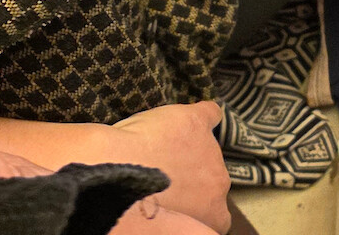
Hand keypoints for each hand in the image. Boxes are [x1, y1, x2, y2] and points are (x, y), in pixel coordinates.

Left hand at [94, 102, 232, 232]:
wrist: (118, 174)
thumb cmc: (134, 207)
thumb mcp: (163, 226)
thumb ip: (175, 222)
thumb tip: (160, 210)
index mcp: (214, 213)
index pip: (215, 214)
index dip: (195, 206)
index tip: (175, 203)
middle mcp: (220, 184)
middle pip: (208, 179)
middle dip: (186, 176)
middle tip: (156, 176)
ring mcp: (211, 150)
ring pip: (203, 148)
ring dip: (183, 149)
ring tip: (151, 150)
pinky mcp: (197, 122)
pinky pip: (209, 114)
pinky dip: (203, 115)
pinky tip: (194, 117)